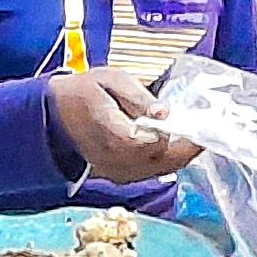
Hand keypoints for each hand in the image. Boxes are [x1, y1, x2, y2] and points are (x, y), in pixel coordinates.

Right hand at [46, 65, 200, 183]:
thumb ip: (137, 96)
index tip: (182, 119)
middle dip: (185, 147)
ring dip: (179, 155)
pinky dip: (167, 161)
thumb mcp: (109, 80)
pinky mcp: (121, 176)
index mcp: (108, 131)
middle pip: (160, 161)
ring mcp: (117, 171)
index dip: (167, 133)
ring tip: (192, 137)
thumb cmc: (83, 93)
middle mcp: (113, 158)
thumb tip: (164, 111)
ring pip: (159, 170)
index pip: (145, 142)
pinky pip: (152, 173)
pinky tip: (175, 146)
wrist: (55, 119)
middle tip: (202, 132)